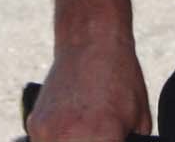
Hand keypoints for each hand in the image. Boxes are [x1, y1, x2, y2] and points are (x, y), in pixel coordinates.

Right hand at [26, 39, 150, 141]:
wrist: (90, 42)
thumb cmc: (121, 78)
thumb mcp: (139, 121)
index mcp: (102, 141)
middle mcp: (69, 140)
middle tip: (98, 137)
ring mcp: (47, 134)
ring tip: (85, 133)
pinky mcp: (35, 125)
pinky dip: (58, 141)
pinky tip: (71, 131)